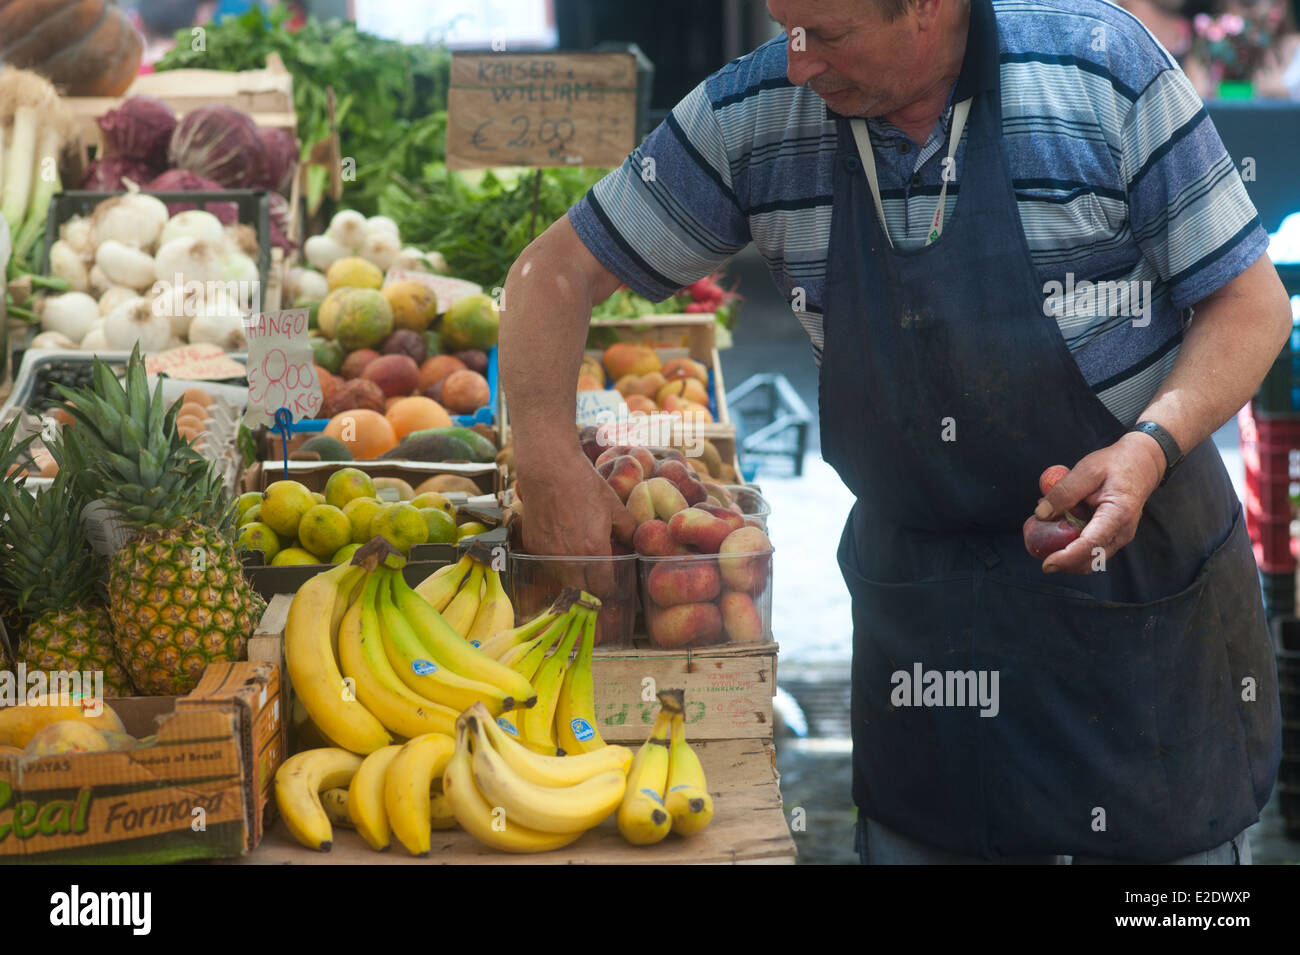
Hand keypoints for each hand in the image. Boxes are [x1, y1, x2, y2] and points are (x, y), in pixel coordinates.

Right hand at [516, 446, 635, 593]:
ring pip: (562, 580)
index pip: (602, 587)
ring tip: (581, 566)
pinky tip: (563, 550)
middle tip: (598, 582)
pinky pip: (546, 565)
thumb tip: (633, 545)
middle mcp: (569, 558)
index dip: (609, 590)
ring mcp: (547, 554)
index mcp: (593, 549)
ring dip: (573, 578)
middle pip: (581, 590)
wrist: (549, 469)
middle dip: (591, 590)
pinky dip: (556, 564)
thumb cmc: (584, 484)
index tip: (612, 588)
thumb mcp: (614, 507)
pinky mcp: (532, 546)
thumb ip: (628, 530)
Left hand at [1032, 432, 1165, 573]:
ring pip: (1090, 560)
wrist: (1142, 463)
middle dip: (1063, 562)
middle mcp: (1122, 533)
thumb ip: (1064, 492)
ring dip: (1066, 556)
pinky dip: (1073, 548)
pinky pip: (1091, 550)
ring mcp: (1119, 538)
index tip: (1047, 564)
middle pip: (1090, 560)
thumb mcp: (1087, 470)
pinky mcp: (1113, 537)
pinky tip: (1058, 530)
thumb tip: (1041, 514)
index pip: (1091, 544)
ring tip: (1045, 536)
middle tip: (1036, 548)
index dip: (1067, 557)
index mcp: (1118, 515)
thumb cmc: (1115, 464)